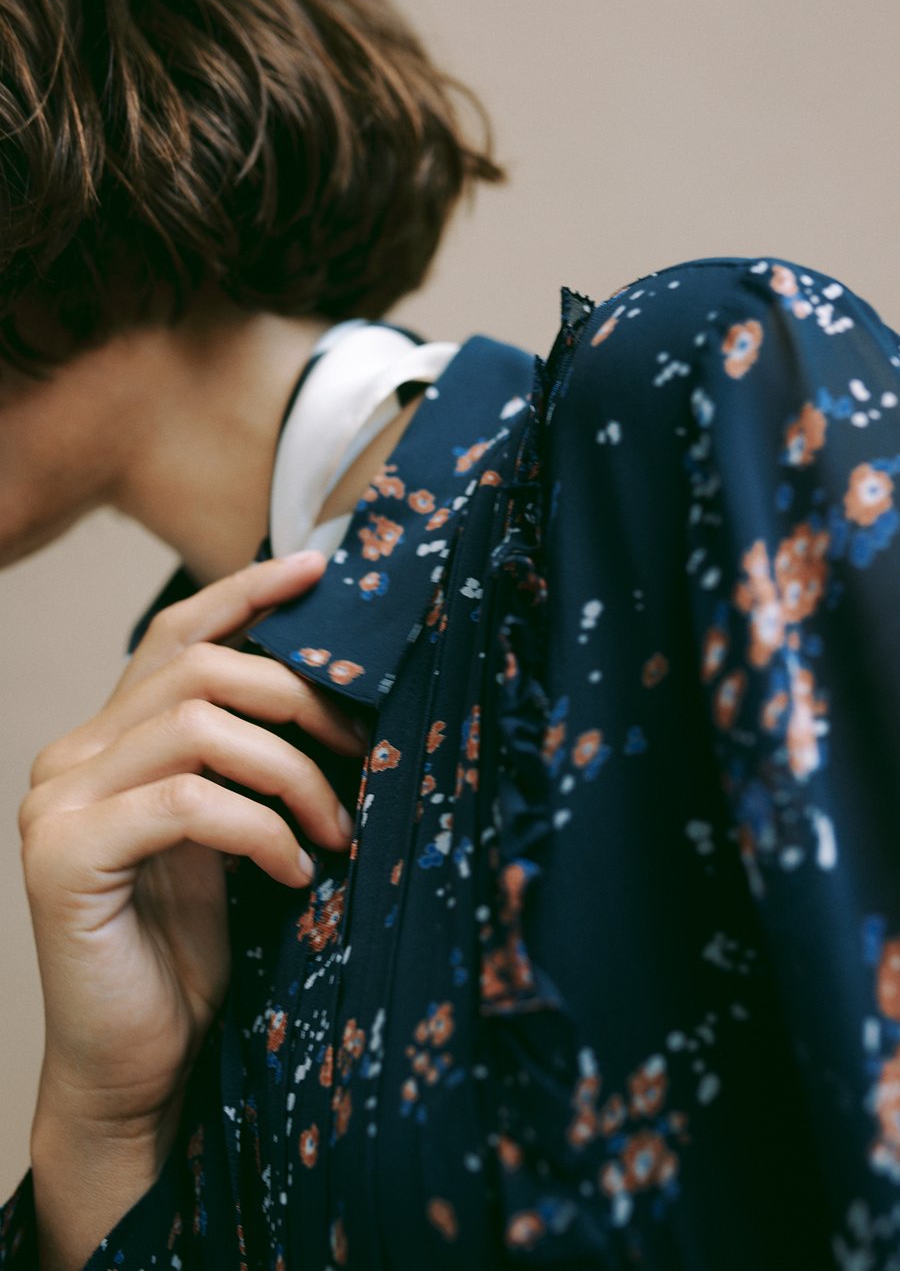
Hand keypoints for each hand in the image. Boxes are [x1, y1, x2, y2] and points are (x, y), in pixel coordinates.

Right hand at [21, 551, 363, 1267]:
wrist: (136, 1063)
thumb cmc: (192, 946)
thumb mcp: (231, 832)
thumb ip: (246, 761)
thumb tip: (336, 695)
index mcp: (109, 739)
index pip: (174, 634)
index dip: (245, 593)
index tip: (318, 569)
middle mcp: (72, 755)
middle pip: (200, 668)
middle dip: (302, 700)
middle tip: (367, 753)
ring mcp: (57, 802)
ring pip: (199, 728)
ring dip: (295, 774)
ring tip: (338, 831)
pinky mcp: (65, 858)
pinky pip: (187, 804)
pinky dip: (262, 829)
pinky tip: (296, 872)